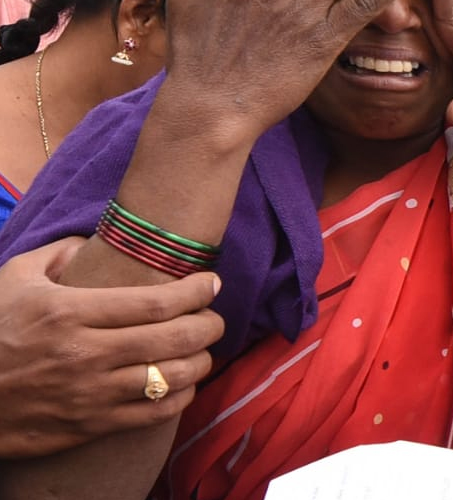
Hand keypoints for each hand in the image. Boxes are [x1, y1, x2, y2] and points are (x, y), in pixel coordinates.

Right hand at [0, 238, 223, 458]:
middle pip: (174, 339)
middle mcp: (85, 355)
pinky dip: (180, 397)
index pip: (155, 303)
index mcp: (70, 313)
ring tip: (205, 349)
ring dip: (201, 362)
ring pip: (171, 379)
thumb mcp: (13, 281)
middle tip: (216, 318)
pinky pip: (153, 415)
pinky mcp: (89, 427)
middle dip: (209, 326)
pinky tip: (184, 383)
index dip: (195, 293)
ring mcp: (89, 395)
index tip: (211, 284)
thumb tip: (94, 241)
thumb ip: (57, 254)